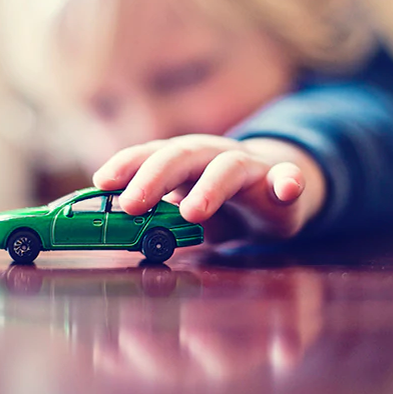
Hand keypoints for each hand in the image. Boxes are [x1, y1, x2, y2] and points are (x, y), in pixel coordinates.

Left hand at [92, 134, 324, 241]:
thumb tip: (110, 237)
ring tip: (193, 213)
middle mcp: (213, 156)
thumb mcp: (184, 212)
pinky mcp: (284, 184)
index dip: (126, 165)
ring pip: (229, 167)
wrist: (277, 191)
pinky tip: (288, 187)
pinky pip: (289, 179)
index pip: (150, 156)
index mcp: (184, 161)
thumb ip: (154, 221)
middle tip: (132, 204)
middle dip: (155, 177)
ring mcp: (250, 168)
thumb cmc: (220, 203)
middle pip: (183, 156)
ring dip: (210, 187)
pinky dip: (288, 181)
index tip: (102, 182)